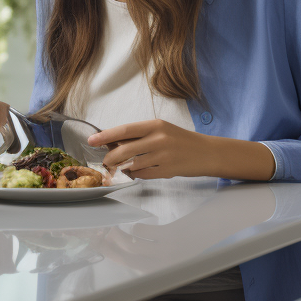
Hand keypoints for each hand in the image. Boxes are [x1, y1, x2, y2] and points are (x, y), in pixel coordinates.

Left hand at [86, 120, 275, 181]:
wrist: (208, 153)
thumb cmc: (181, 140)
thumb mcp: (161, 130)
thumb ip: (140, 135)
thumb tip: (113, 141)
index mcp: (155, 126)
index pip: (124, 130)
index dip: (105, 136)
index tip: (92, 141)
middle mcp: (158, 139)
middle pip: (124, 150)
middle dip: (110, 157)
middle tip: (104, 161)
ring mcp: (163, 157)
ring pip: (132, 164)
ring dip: (122, 168)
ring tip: (119, 167)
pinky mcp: (167, 171)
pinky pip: (143, 175)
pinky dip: (136, 174)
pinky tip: (136, 172)